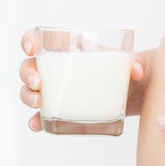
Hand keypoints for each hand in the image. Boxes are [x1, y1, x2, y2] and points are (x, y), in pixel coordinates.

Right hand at [18, 29, 151, 130]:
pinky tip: (37, 124)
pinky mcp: (60, 110)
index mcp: (67, 50)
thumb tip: (137, 70)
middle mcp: (56, 70)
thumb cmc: (123, 72)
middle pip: (29, 67)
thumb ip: (137, 62)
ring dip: (28, 96)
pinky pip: (41, 116)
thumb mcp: (131, 64)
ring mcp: (55, 91)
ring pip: (30, 90)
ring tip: (39, 102)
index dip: (29, 41)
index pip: (39, 40)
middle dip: (27, 74)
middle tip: (37, 82)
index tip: (32, 49)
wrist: (131, 94)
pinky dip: (36, 120)